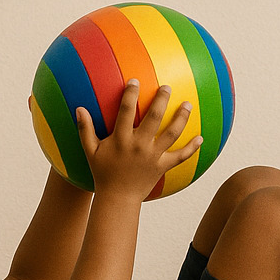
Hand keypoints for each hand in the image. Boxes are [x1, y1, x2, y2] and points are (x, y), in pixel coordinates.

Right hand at [76, 81, 201, 199]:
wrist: (118, 198)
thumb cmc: (103, 173)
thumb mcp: (90, 151)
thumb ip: (85, 129)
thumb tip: (78, 108)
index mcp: (121, 140)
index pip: (125, 111)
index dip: (130, 95)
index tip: (135, 81)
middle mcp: (139, 146)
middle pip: (154, 118)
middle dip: (161, 100)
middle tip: (167, 87)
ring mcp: (153, 156)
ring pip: (171, 134)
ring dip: (181, 118)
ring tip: (188, 104)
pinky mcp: (162, 167)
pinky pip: (180, 157)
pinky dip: (192, 148)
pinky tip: (201, 138)